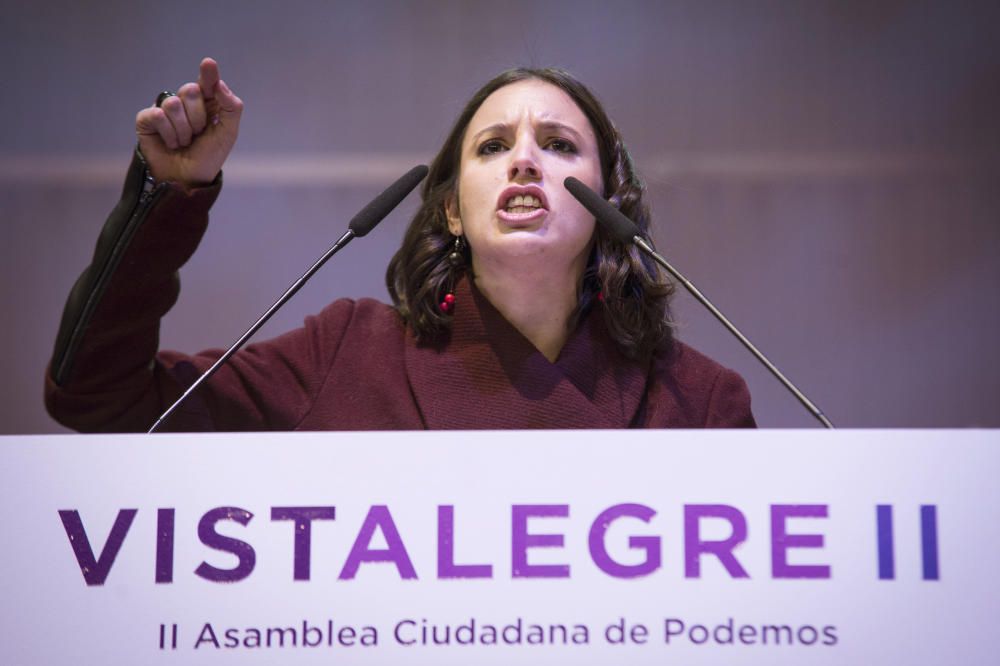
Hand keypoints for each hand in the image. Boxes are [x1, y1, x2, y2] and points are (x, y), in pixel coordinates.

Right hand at [135, 58, 242, 187]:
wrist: (188, 179)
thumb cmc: (208, 156)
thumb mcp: (228, 133)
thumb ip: (231, 107)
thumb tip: (220, 84)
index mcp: (206, 103)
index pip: (207, 82)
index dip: (208, 74)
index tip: (208, 64)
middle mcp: (184, 102)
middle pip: (191, 91)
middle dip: (198, 118)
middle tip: (198, 134)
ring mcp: (164, 109)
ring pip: (173, 103)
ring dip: (183, 130)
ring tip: (184, 142)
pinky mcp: (147, 119)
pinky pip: (157, 115)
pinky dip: (168, 134)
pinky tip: (170, 144)